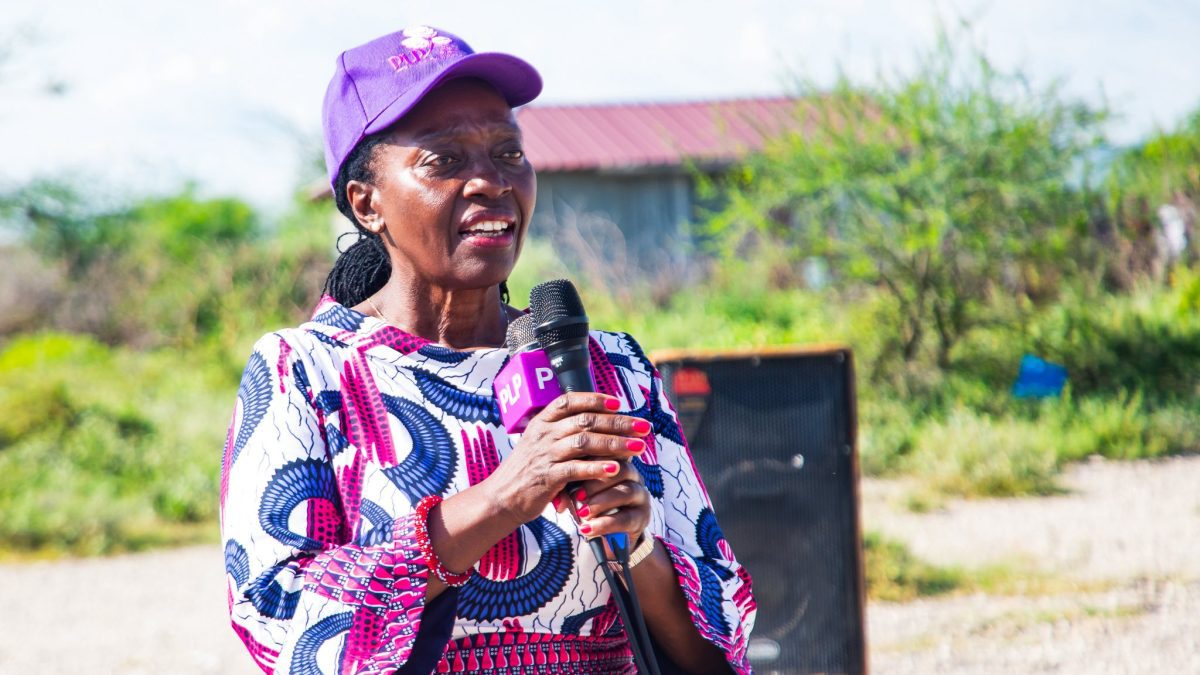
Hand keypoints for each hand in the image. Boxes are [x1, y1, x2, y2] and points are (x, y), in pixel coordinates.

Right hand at [484, 392, 651, 525]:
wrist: (502, 497)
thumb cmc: (529, 470)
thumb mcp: (541, 444)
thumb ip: (564, 432)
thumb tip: (600, 423)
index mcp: (542, 422)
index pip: (570, 401)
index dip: (596, 399)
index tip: (619, 403)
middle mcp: (543, 434)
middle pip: (586, 421)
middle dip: (619, 423)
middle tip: (644, 427)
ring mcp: (544, 455)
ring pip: (585, 442)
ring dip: (615, 444)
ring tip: (638, 447)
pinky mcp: (547, 478)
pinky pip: (576, 469)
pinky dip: (597, 468)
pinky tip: (616, 469)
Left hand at [557, 461, 650, 550]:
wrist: (608, 534)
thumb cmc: (591, 506)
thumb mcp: (579, 494)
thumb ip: (570, 489)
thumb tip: (558, 502)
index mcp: (618, 461)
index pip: (609, 452)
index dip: (593, 459)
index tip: (573, 466)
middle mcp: (634, 475)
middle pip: (621, 469)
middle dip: (597, 481)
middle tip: (578, 495)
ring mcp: (641, 495)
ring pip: (625, 492)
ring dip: (601, 502)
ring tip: (582, 514)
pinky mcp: (643, 517)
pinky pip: (626, 518)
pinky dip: (604, 524)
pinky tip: (587, 529)